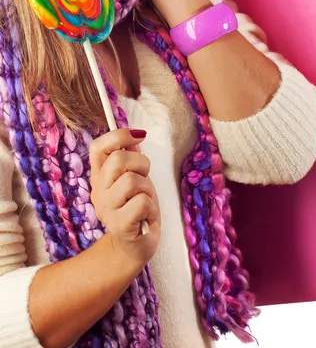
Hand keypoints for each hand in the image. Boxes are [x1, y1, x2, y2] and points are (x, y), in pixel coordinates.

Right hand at [89, 129, 160, 268]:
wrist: (134, 246)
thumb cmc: (137, 208)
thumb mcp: (136, 177)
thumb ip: (132, 157)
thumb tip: (136, 134)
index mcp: (100, 176)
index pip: (99, 147)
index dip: (120, 135)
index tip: (139, 136)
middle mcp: (98, 191)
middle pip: (119, 160)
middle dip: (141, 164)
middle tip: (144, 180)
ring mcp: (106, 209)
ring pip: (132, 180)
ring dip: (147, 189)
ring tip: (144, 201)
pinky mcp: (119, 225)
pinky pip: (141, 202)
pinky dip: (150, 207)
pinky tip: (145, 216)